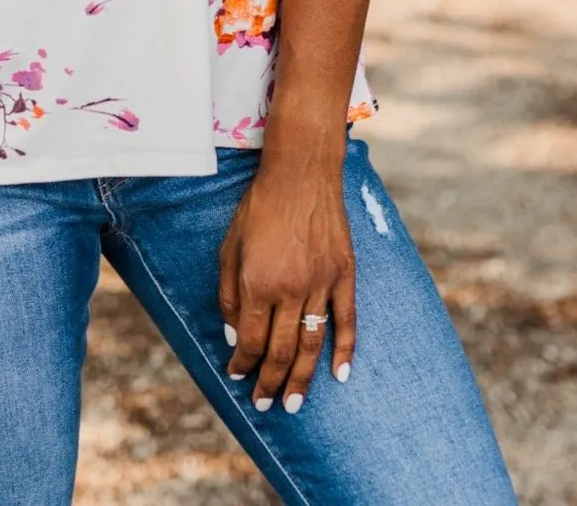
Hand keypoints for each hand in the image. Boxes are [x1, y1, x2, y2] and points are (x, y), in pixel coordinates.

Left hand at [218, 151, 354, 413]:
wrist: (300, 172)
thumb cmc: (259, 207)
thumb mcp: (230, 246)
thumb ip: (229, 293)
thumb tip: (235, 335)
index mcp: (258, 282)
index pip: (251, 339)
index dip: (242, 363)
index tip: (236, 375)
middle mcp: (291, 288)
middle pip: (281, 350)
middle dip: (271, 382)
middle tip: (265, 404)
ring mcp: (321, 283)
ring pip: (312, 343)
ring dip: (302, 378)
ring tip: (294, 403)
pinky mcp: (344, 274)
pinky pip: (347, 321)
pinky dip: (346, 351)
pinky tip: (341, 375)